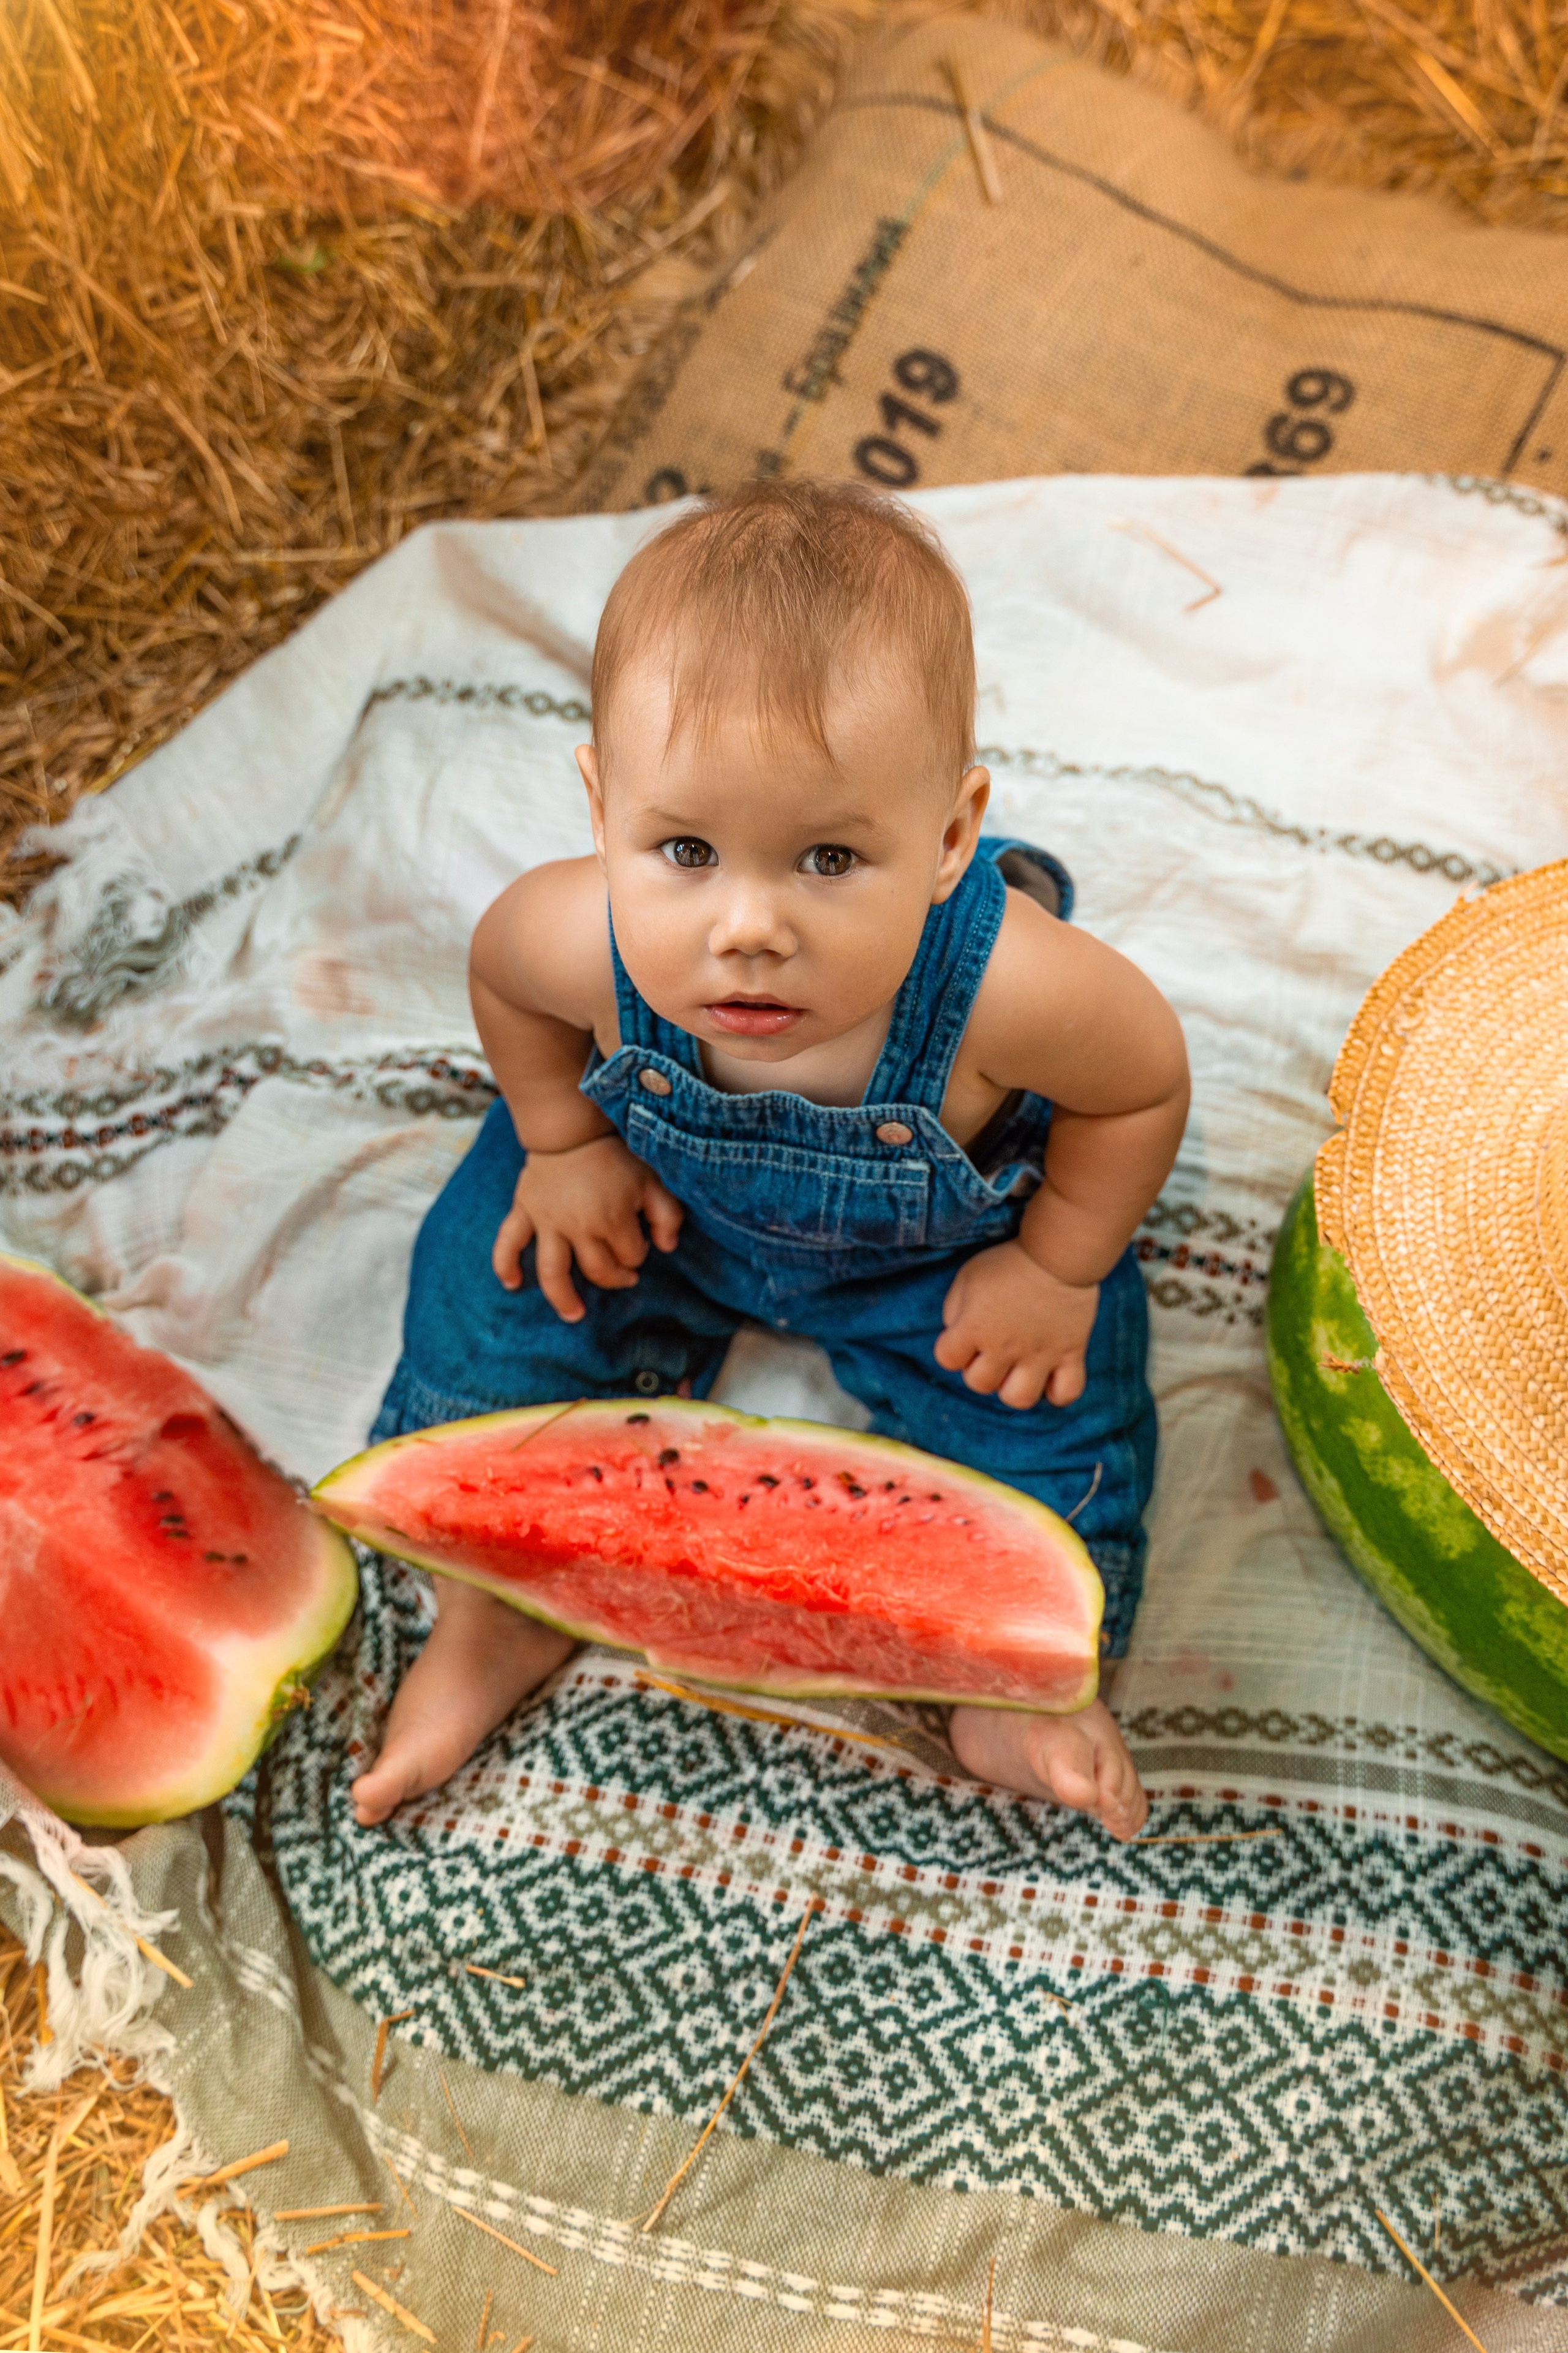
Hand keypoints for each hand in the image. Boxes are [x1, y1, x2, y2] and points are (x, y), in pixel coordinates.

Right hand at [492, 1132, 682, 1320]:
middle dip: (616, 1277)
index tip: (640, 1243)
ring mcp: (548, 1222)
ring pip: (551, 1271)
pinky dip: (505, 1265)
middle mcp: (578, 1227)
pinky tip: (512, 1284)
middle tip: (625, 1275)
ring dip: (562, 1297)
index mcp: (611, 1219)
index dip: (640, 1253)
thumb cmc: (615, 1158)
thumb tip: (666, 1248)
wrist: (571, 1131)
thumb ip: (667, 1216)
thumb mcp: (652, 1182)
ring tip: (574, 1315)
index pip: (630, 1255)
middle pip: (598, 1270)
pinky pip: (508, 1242)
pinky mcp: (524, 1212)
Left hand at [934, 1239, 1097, 1409]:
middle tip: (992, 1350)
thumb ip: (954, 1308)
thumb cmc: (1009, 1261)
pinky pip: (1066, 1392)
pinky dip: (1058, 1393)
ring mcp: (1039, 1355)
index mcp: (975, 1327)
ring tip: (1018, 1369)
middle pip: (979, 1384)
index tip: (965, 1336)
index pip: (947, 1359)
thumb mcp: (968, 1276)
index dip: (952, 1350)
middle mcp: (1004, 1348)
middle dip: (980, 1370)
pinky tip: (1050, 1377)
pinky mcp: (1070, 1354)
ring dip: (1013, 1388)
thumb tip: (956, 1332)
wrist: (1058, 1252)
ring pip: (1019, 1398)